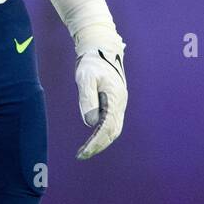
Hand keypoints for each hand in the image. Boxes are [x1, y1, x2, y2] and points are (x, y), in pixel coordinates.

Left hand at [74, 28, 126, 159]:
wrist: (101, 48)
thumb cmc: (91, 62)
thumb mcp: (85, 78)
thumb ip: (88, 99)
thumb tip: (91, 122)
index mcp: (115, 98)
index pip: (107, 128)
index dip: (96, 142)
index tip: (84, 152)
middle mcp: (120, 103)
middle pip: (112, 132)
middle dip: (98, 146)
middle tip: (82, 155)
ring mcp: (119, 104)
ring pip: (113, 129)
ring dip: (101, 142)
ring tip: (85, 150)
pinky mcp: (115, 103)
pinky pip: (111, 123)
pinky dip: (102, 134)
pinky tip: (92, 138)